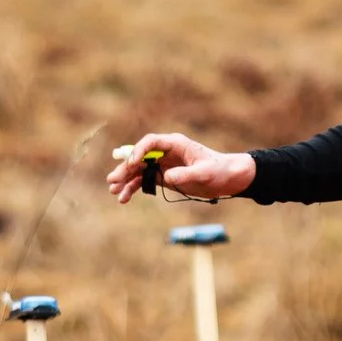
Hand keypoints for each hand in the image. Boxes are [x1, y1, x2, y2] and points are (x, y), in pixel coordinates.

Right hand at [106, 134, 256, 204]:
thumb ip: (186, 174)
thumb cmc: (220, 170)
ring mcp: (163, 165)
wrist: (229, 178)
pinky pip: (144, 181)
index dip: (139, 151)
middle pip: (140, 158)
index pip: (151, 142)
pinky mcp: (164, 177)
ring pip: (139, 171)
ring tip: (114, 192)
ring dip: (126, 180)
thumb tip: (166, 177)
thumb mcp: (205, 173)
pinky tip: (124, 198)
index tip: (132, 163)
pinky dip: (134, 189)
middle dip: (125, 168)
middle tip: (112, 180)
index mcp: (176, 144)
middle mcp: (166, 153)